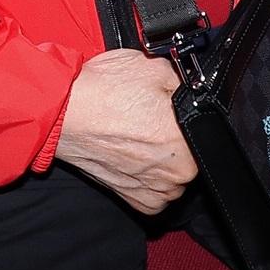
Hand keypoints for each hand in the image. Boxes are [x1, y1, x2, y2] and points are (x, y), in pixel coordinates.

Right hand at [55, 50, 197, 214]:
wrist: (63, 112)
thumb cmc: (103, 91)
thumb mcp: (155, 67)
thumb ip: (184, 83)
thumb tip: (195, 91)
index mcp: (187, 141)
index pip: (206, 127)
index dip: (186, 114)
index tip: (169, 110)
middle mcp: (176, 173)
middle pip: (192, 152)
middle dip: (175, 137)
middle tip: (150, 119)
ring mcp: (157, 191)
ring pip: (175, 174)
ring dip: (162, 159)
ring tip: (137, 135)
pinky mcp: (137, 201)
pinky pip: (156, 190)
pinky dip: (148, 176)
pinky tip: (132, 154)